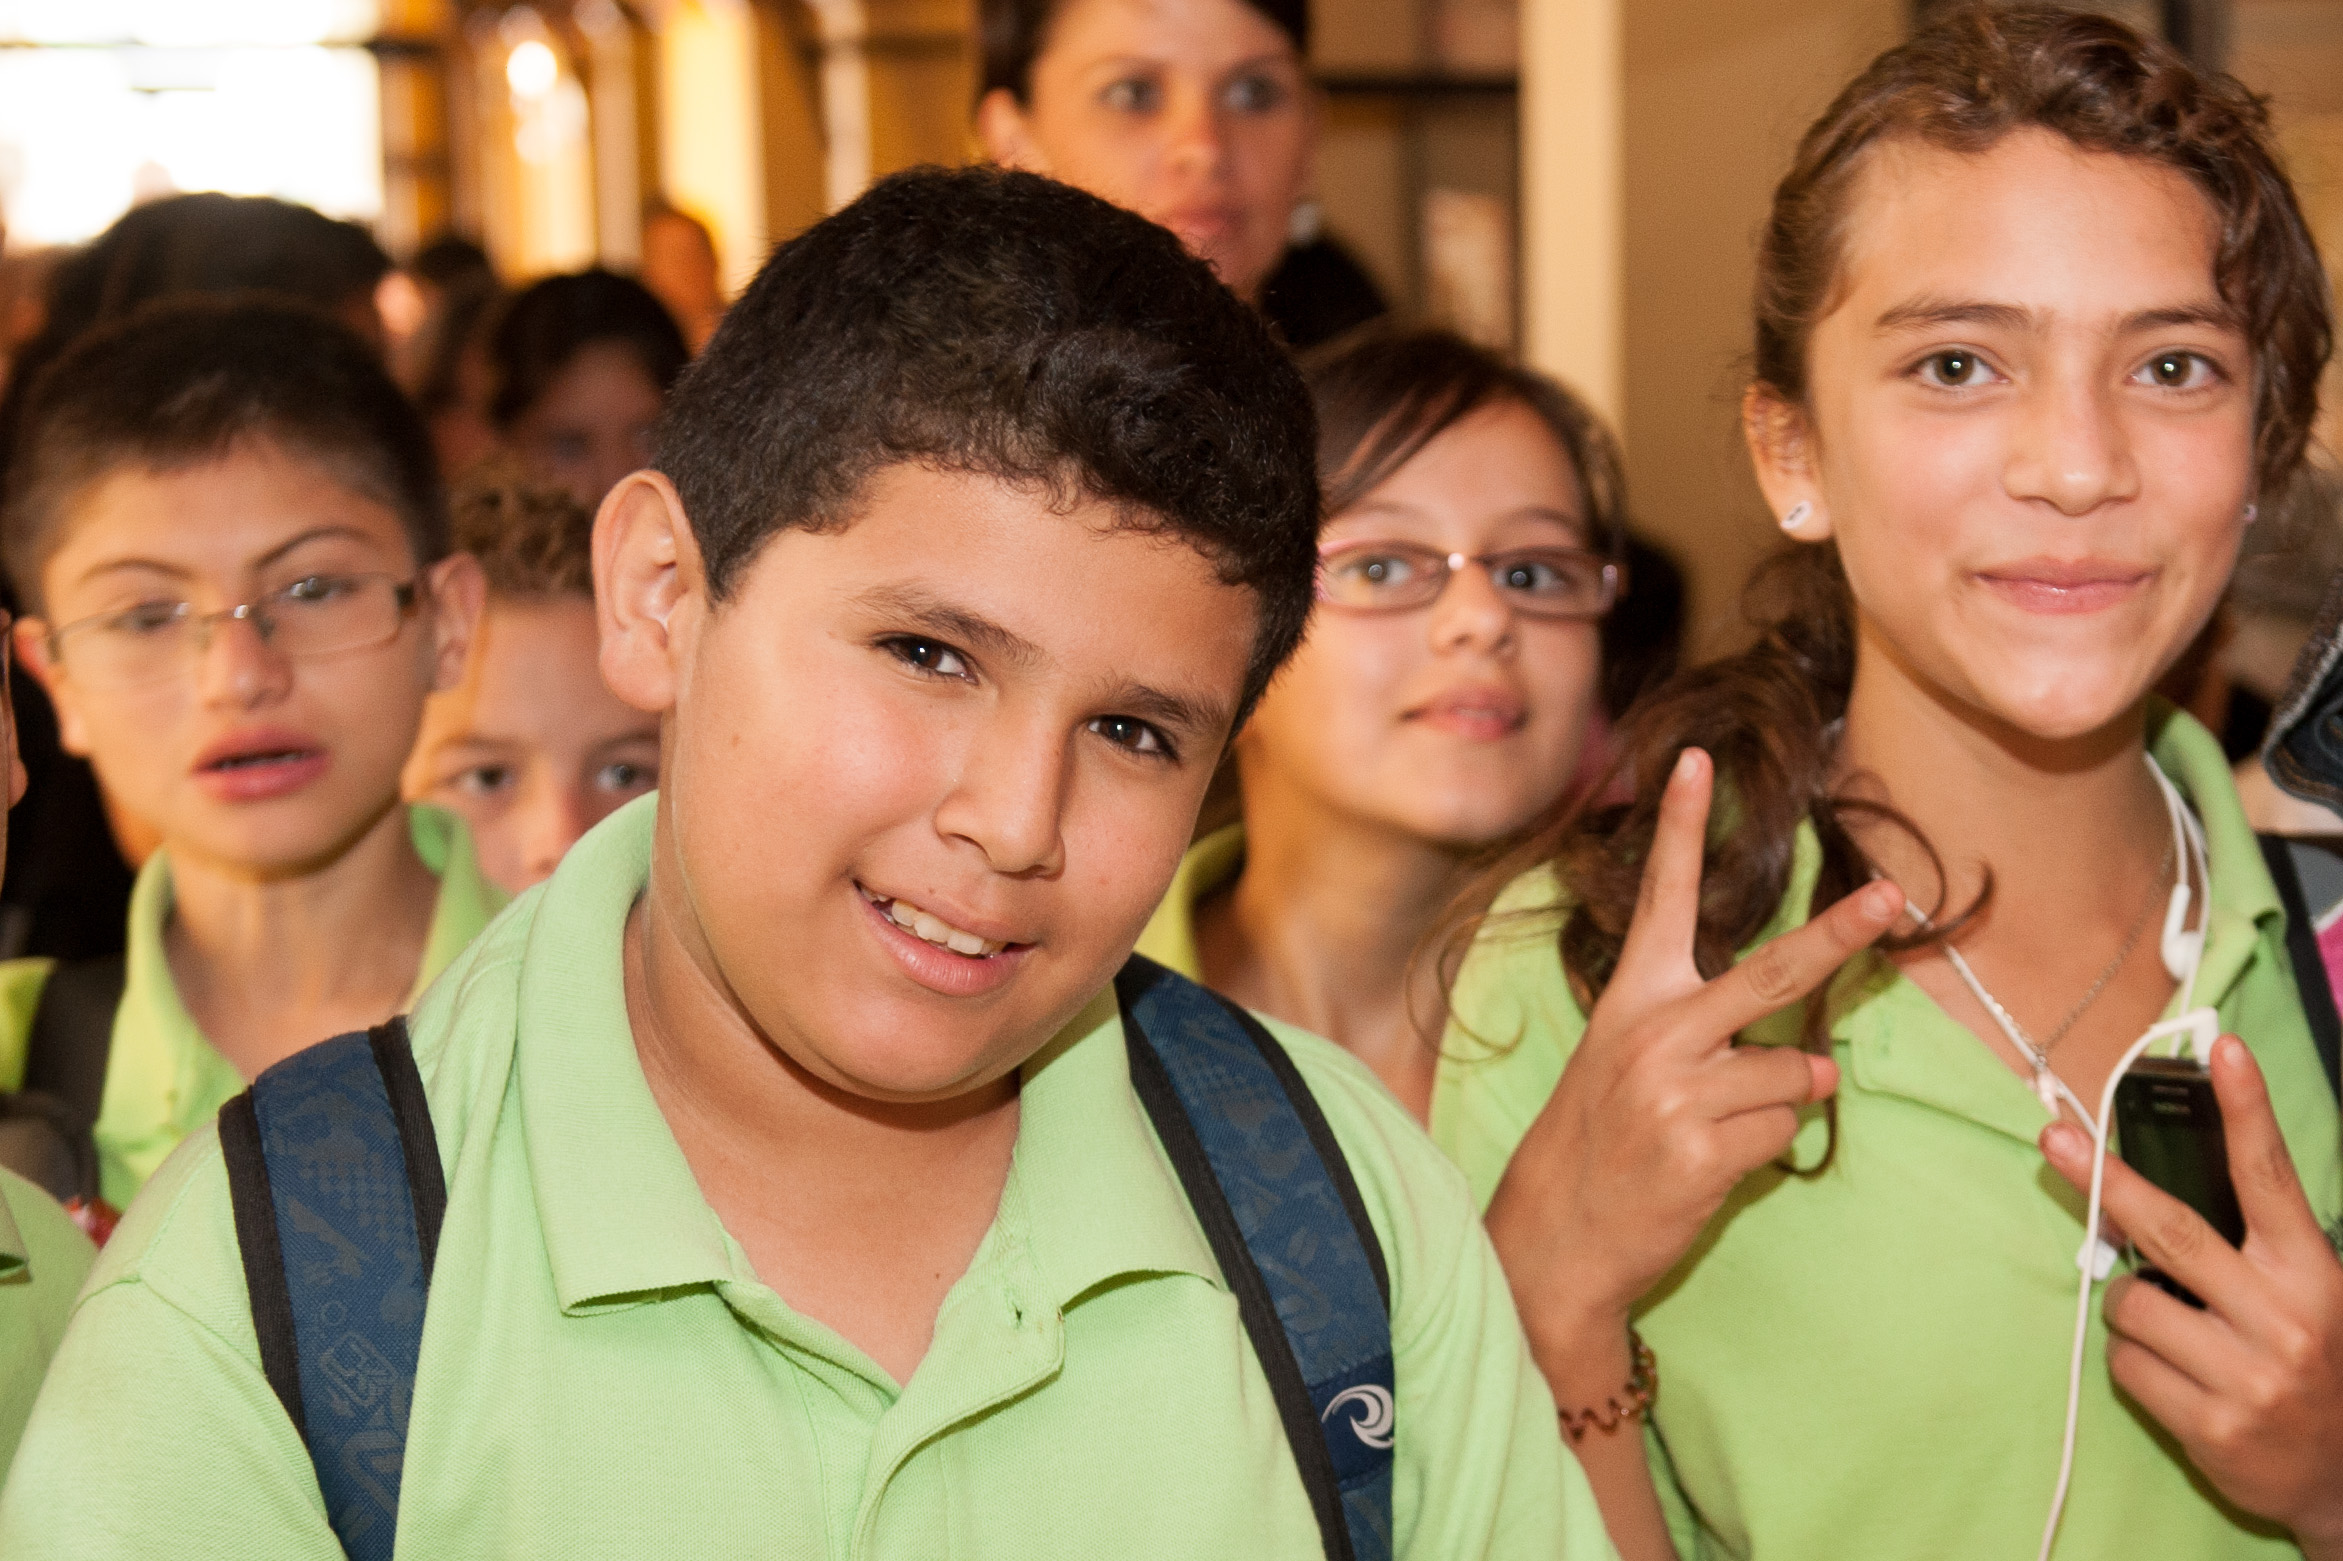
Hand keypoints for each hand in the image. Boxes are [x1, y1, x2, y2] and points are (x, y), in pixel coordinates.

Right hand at [1486, 747, 1904, 1378]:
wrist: (1557, 1232)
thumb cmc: (1601, 1136)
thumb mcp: (1629, 1062)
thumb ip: (1714, 1040)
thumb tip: (1823, 1064)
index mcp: (1633, 998)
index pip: (1661, 898)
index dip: (1680, 826)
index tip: (1696, 760)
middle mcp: (1656, 1033)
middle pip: (1773, 973)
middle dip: (1840, 934)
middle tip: (1892, 898)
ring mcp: (1679, 1090)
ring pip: (1794, 1072)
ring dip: (1779, 1101)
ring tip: (1716, 1127)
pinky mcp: (1703, 1149)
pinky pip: (1784, 1128)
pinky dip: (1766, 1145)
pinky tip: (1712, 1161)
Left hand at [2041, 1036, 2342, 1554]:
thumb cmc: (2312, 1364)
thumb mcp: (2301, 1295)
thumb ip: (2240, 1248)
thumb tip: (2135, 1198)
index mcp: (2312, 1274)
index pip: (2272, 1178)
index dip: (2247, 1111)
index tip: (2223, 1049)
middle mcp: (2283, 1319)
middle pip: (2172, 1230)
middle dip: (2106, 1180)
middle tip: (2055, 1136)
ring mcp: (2247, 1376)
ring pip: (2131, 1304)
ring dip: (2133, 1308)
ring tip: (2181, 1332)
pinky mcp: (2209, 1426)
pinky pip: (2126, 1365)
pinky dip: (2137, 1363)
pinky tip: (2182, 1380)